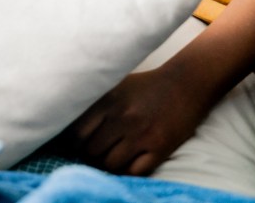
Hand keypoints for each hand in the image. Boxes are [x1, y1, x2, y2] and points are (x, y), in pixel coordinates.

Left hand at [64, 68, 209, 174]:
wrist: (185, 83)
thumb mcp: (115, 85)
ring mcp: (141, 134)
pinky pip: (135, 171)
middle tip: (95, 154)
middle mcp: (122, 118)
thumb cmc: (145, 85)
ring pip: (111, 164)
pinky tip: (128, 163)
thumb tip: (68, 119)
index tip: (79, 144)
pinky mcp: (160, 147)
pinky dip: (127, 171)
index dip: (75, 143)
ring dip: (108, 165)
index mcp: (107, 101)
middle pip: (91, 151)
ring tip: (110, 159)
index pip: (77, 133)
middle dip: (90, 156)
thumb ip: (93, 102)